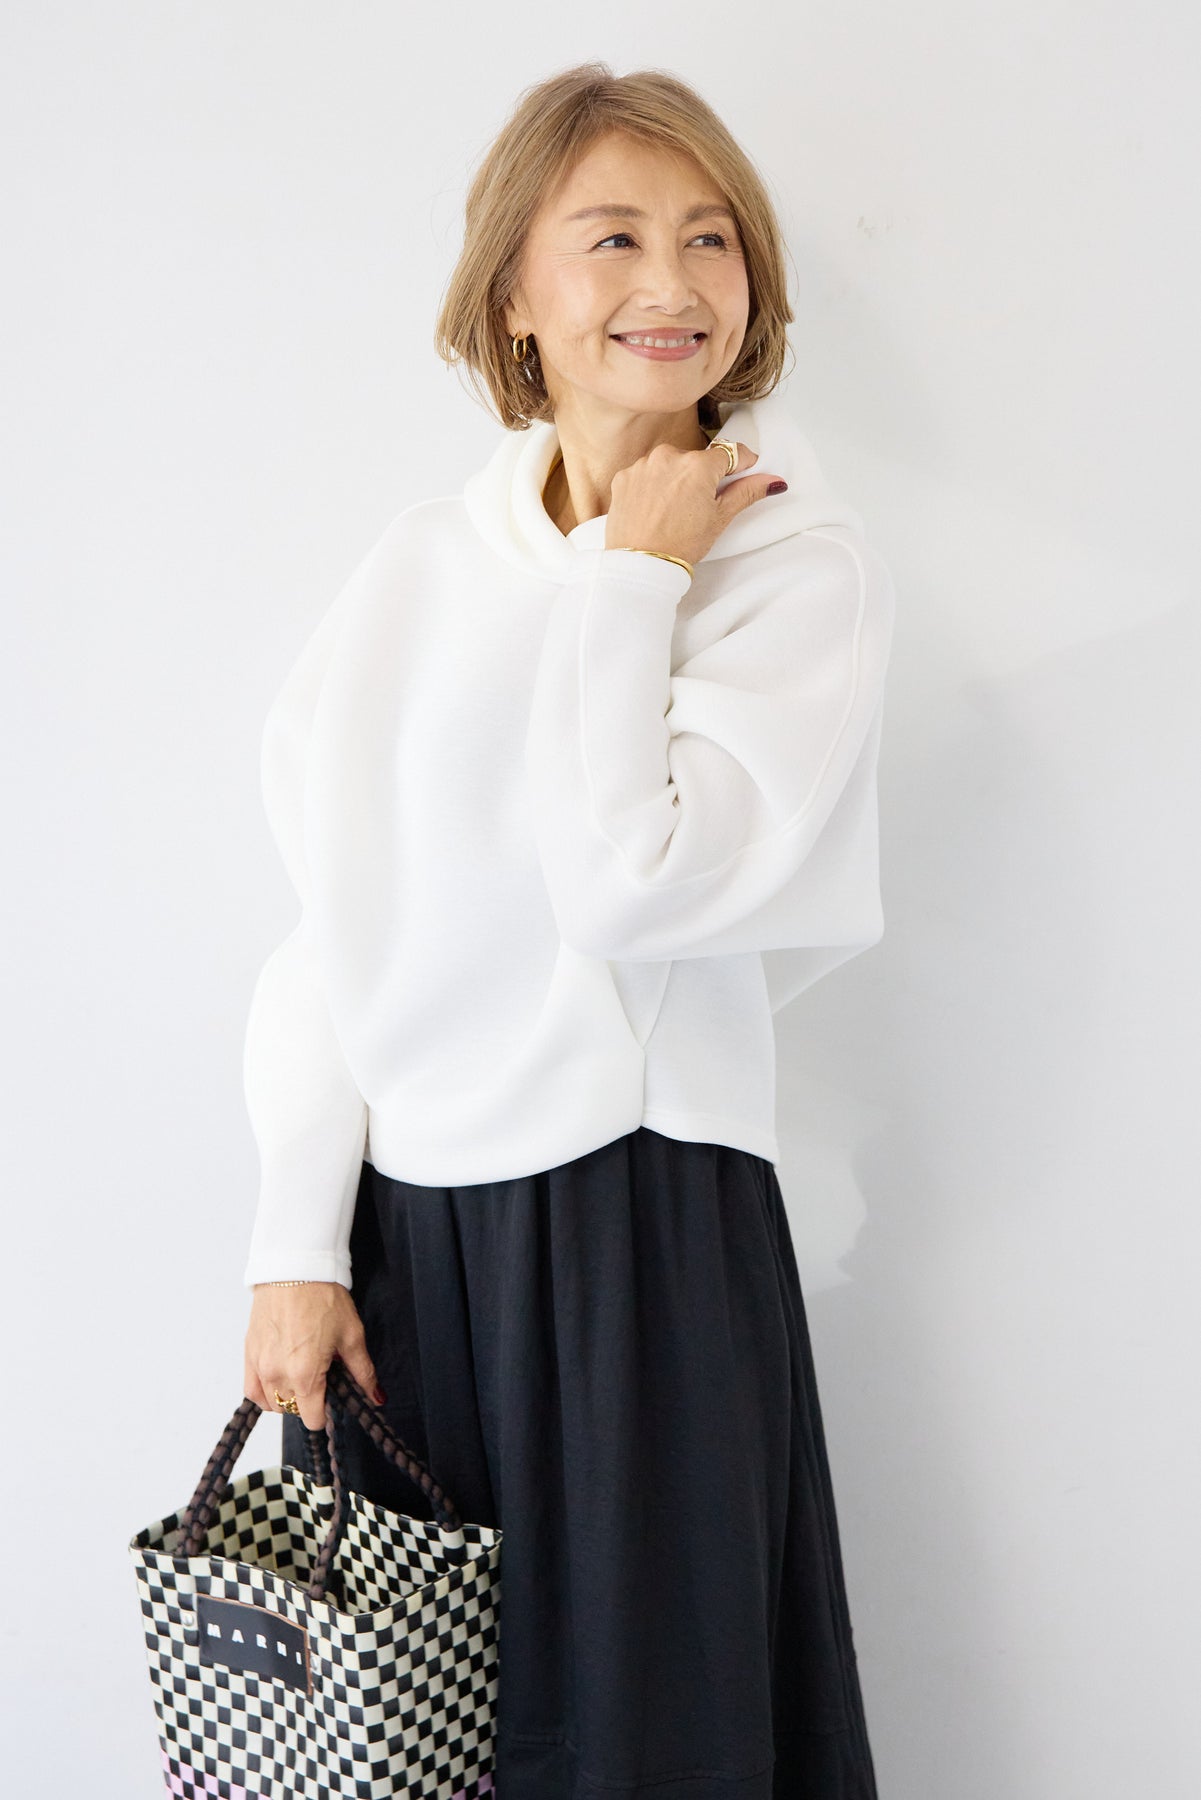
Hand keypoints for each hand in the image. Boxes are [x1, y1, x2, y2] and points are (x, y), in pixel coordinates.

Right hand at [244, 1281, 383, 1431]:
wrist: (295, 1268)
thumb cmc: (323, 1298)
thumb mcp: (352, 1336)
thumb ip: (363, 1372)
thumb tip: (376, 1397)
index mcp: (305, 1375)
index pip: (313, 1420)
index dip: (327, 1414)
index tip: (333, 1399)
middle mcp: (278, 1375)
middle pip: (293, 1410)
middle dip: (309, 1401)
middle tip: (321, 1377)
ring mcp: (260, 1365)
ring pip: (272, 1403)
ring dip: (287, 1397)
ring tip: (301, 1374)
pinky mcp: (248, 1353)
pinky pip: (252, 1390)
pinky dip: (264, 1392)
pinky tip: (279, 1379)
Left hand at [603, 439, 785, 568]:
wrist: (641, 565)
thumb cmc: (679, 545)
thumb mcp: (720, 519)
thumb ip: (746, 492)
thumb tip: (772, 481)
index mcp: (698, 465)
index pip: (730, 453)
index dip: (738, 466)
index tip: (739, 475)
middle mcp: (669, 456)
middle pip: (696, 459)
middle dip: (701, 477)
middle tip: (698, 507)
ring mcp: (644, 465)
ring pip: (670, 464)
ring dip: (674, 480)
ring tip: (673, 510)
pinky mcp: (624, 476)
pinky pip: (645, 473)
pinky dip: (651, 486)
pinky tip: (653, 509)